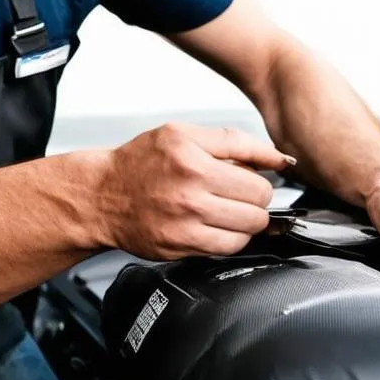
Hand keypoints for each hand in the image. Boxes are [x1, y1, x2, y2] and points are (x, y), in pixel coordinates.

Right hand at [95, 123, 294, 259]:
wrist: (102, 197)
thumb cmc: (140, 163)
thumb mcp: (179, 133)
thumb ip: (228, 140)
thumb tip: (274, 156)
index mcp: (189, 152)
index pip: (252, 158)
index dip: (269, 165)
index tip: (276, 168)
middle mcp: (188, 185)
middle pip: (258, 195)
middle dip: (258, 194)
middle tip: (244, 191)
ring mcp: (185, 218)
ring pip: (250, 225)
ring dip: (249, 219)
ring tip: (232, 209)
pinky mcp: (182, 245)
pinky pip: (230, 246)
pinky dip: (233, 237)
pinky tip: (219, 225)